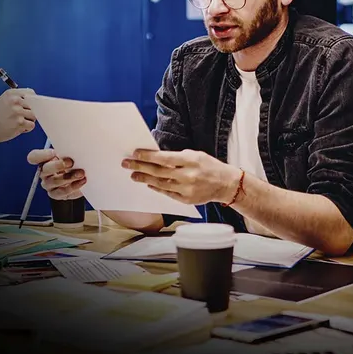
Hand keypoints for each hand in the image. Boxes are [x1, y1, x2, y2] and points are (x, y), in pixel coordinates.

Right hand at [0, 88, 35, 143]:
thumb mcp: (3, 100)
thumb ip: (17, 98)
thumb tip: (33, 100)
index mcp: (11, 94)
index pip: (31, 93)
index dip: (33, 100)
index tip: (31, 105)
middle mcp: (15, 101)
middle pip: (35, 105)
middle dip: (31, 111)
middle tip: (22, 116)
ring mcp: (18, 112)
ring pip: (34, 116)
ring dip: (29, 120)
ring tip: (19, 122)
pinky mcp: (19, 123)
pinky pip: (32, 125)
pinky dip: (27, 128)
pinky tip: (19, 128)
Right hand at [26, 148, 85, 199]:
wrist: (80, 178)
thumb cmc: (73, 164)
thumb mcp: (70, 154)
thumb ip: (67, 151)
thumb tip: (74, 147)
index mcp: (44, 160)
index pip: (34, 157)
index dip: (42, 155)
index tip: (54, 153)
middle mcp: (44, 172)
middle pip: (45, 169)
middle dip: (58, 165)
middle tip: (70, 162)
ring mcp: (49, 184)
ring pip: (54, 181)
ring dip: (68, 177)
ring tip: (81, 173)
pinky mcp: (56, 194)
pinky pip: (61, 192)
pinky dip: (73, 187)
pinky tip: (81, 181)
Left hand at [121, 149, 241, 204]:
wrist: (225, 184)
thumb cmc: (209, 166)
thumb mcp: (195, 155)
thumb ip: (177, 157)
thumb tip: (155, 156)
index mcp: (191, 161)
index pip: (164, 158)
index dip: (148, 156)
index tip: (135, 153)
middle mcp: (188, 176)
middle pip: (158, 171)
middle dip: (140, 167)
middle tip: (127, 164)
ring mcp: (187, 189)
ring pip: (160, 184)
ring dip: (145, 179)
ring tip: (133, 175)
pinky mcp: (186, 200)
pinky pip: (167, 193)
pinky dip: (156, 188)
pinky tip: (148, 184)